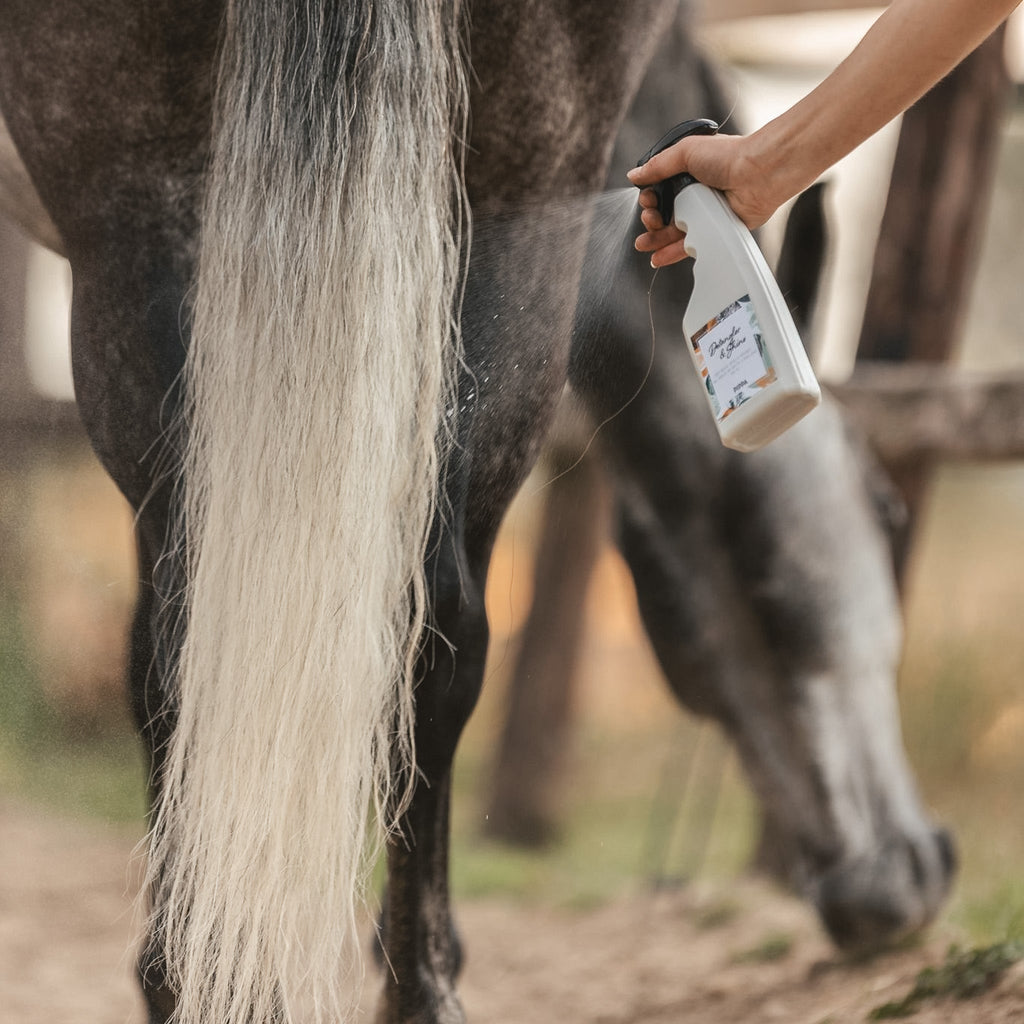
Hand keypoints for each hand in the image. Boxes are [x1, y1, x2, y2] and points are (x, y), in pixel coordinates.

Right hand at [627, 133, 780, 266]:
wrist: (757, 174)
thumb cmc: (728, 156)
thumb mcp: (685, 152)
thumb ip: (657, 165)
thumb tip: (634, 176)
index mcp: (687, 172)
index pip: (659, 189)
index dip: (649, 197)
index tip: (648, 199)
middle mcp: (694, 192)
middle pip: (663, 213)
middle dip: (650, 218)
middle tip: (651, 218)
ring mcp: (703, 212)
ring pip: (673, 231)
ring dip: (655, 239)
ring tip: (643, 244)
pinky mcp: (713, 228)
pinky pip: (689, 244)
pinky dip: (671, 252)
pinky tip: (656, 257)